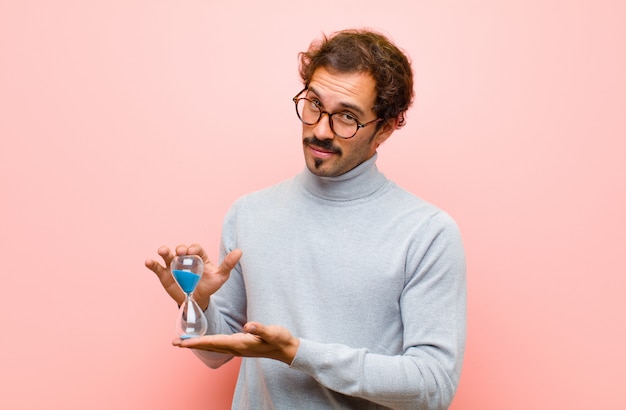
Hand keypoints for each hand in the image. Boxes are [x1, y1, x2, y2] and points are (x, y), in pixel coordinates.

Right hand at [145, 244, 241, 308]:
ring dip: (164, 251)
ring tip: (162, 251)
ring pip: (167, 255)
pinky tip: (148, 262)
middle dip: (180, 249)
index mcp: (198, 256)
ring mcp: (173, 265)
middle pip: (180, 249)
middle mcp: (185, 258)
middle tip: (181, 252)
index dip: (193, 248)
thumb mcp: (220, 276)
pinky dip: (152, 264)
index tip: (192, 252)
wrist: (198, 300)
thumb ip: (228, 264)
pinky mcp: (164, 274)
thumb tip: (240, 251)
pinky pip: (157, 267)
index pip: (195, 248)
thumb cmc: (210, 285)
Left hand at [172, 322, 300, 364]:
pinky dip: (209, 342)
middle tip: (175, 343)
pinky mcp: (241, 346)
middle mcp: (236, 348)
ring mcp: (238, 348)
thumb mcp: (273, 332)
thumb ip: (260, 329)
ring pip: (214, 346)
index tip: (182, 342)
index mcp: (240, 343)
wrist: (288, 350)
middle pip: (210, 346)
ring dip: (199, 344)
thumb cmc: (280, 340)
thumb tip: (248, 326)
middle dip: (192, 344)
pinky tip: (206, 340)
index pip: (214, 342)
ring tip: (185, 342)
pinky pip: (220, 345)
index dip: (197, 342)